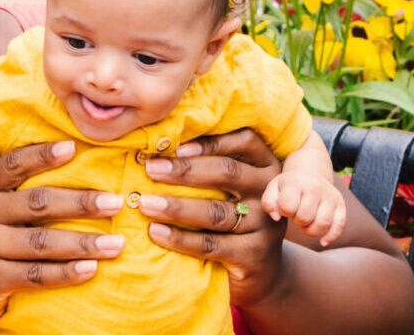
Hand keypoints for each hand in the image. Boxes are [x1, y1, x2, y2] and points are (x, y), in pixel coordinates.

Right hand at [0, 141, 126, 328]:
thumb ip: (12, 191)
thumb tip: (69, 162)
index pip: (13, 165)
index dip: (43, 155)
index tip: (74, 147)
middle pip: (38, 203)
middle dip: (82, 203)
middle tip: (116, 203)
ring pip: (43, 242)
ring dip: (84, 243)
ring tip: (116, 243)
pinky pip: (37, 275)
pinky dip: (67, 273)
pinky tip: (91, 269)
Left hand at [134, 129, 286, 306]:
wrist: (261, 270)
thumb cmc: (234, 217)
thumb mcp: (232, 189)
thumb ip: (209, 166)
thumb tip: (159, 150)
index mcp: (265, 165)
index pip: (245, 141)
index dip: (211, 142)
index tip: (176, 147)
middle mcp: (268, 191)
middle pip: (228, 173)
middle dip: (185, 170)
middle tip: (151, 169)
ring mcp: (265, 224)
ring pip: (216, 211)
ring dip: (176, 207)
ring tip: (145, 203)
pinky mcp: (253, 255)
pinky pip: (211, 244)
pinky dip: (180, 238)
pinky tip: (155, 231)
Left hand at [261, 171, 345, 246]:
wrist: (310, 173)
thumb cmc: (289, 186)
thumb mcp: (274, 188)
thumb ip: (269, 202)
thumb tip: (276, 217)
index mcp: (297, 182)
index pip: (288, 206)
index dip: (284, 211)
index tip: (285, 208)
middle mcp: (316, 188)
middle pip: (305, 217)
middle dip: (297, 221)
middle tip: (296, 214)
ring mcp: (330, 197)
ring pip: (322, 223)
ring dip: (311, 230)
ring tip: (306, 223)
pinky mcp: (340, 206)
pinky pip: (339, 225)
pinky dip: (330, 236)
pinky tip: (322, 241)